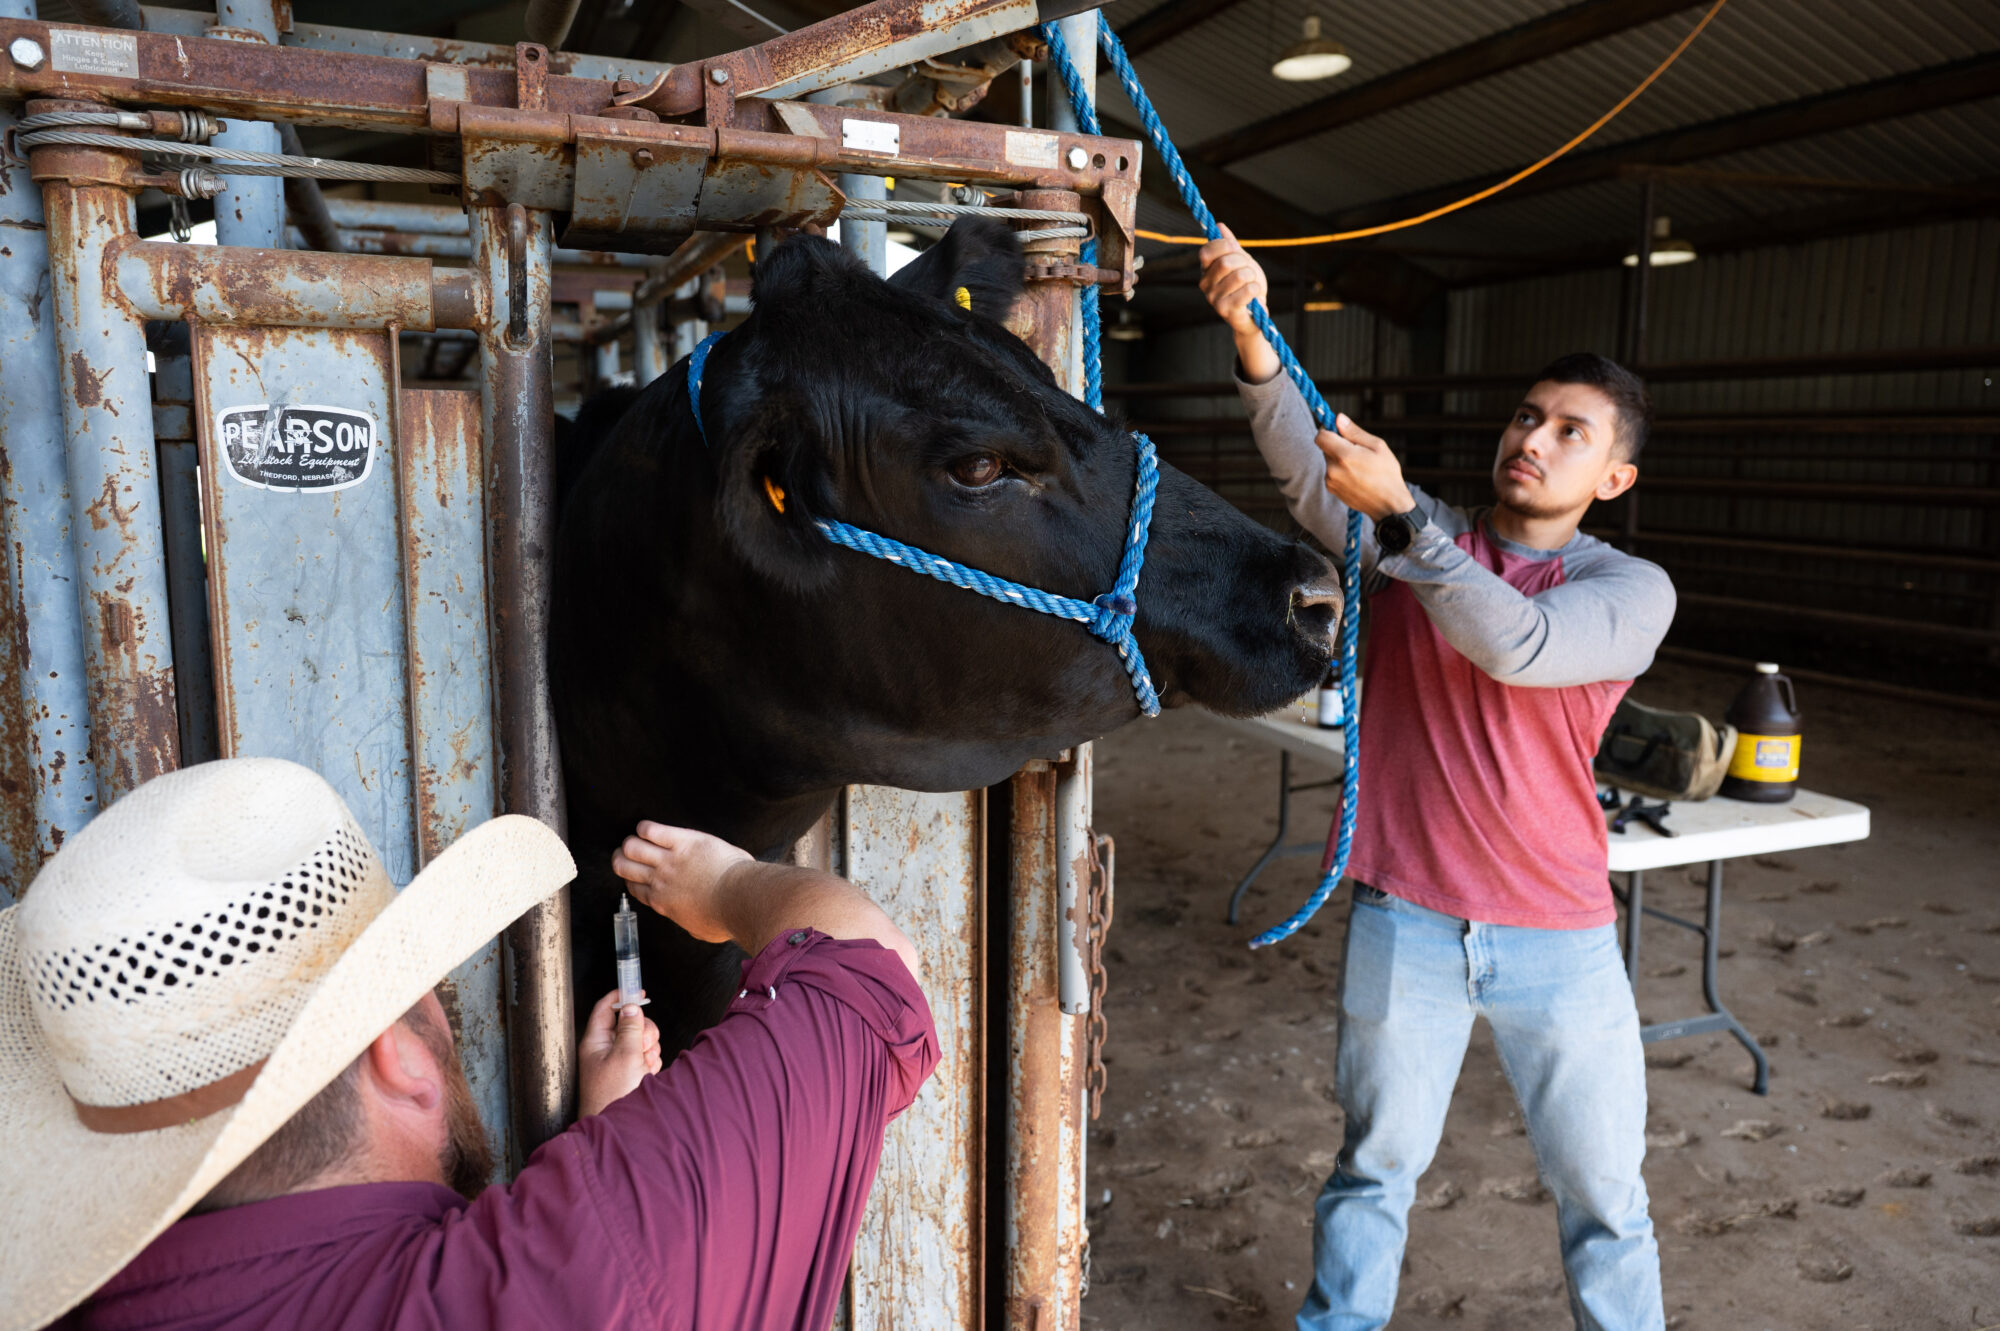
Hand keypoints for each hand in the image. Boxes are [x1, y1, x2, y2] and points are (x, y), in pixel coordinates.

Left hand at [576, 988, 662, 1116]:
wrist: (620, 1128)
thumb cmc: (611, 1096)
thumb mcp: (625, 1056)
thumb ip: (630, 1028)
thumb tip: (632, 1006)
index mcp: (596, 1042)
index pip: (606, 1008)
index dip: (621, 996)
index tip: (637, 990)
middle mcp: (606, 1050)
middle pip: (630, 1023)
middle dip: (643, 1031)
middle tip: (643, 1044)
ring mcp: (619, 1062)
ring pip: (641, 1040)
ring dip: (648, 1049)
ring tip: (643, 1065)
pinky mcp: (631, 1073)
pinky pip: (646, 1057)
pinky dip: (650, 1062)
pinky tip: (646, 1074)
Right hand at [613, 821, 752, 943]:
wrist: (739, 898)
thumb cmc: (726, 916)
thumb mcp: (700, 928)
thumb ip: (689, 920)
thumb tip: (692, 919)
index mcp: (663, 902)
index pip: (634, 887)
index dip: (631, 878)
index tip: (633, 874)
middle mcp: (660, 881)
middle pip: (625, 866)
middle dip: (622, 858)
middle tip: (626, 852)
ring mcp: (669, 860)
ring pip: (633, 847)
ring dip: (632, 841)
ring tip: (638, 838)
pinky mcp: (683, 841)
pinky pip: (653, 830)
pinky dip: (646, 827)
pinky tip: (648, 827)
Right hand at [1197, 226, 1266, 335]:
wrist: (1254, 313)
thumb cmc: (1246, 285)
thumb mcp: (1240, 261)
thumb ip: (1230, 245)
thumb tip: (1219, 226)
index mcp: (1205, 270)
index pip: (1207, 251)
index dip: (1224, 245)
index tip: (1234, 248)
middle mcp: (1205, 285)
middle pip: (1226, 262)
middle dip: (1244, 262)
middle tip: (1248, 271)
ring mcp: (1214, 299)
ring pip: (1240, 275)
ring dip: (1252, 277)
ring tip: (1251, 284)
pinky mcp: (1227, 311)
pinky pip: (1248, 290)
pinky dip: (1256, 289)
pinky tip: (1254, 296)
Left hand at [1315, 414, 1416, 521]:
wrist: (1388, 505)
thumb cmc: (1387, 474)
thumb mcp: (1377, 447)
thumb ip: (1354, 432)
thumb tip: (1338, 418)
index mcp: (1344, 456)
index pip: (1320, 436)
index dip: (1328, 430)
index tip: (1340, 432)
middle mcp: (1333, 469)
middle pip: (1324, 447)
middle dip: (1337, 445)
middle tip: (1358, 451)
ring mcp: (1330, 481)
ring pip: (1328, 460)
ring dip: (1339, 458)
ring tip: (1359, 466)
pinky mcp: (1331, 489)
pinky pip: (1331, 472)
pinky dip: (1339, 470)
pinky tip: (1356, 476)